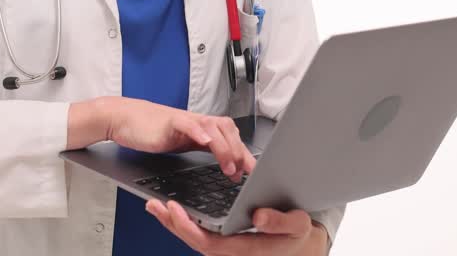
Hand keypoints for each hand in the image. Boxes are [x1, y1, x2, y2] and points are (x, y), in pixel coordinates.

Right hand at [103, 97, 255, 181]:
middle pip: (227, 130)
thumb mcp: (181, 143)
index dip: (243, 152)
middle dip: (239, 151)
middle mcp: (196, 122)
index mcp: (201, 129)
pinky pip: (187, 124)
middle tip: (244, 172)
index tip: (253, 171)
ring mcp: (184, 121)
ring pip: (213, 127)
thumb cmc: (150, 131)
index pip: (230, 137)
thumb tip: (223, 167)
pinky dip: (199, 131)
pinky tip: (206, 140)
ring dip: (224, 146)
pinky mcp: (169, 122)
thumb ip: (201, 150)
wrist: (124, 118)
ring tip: (229, 165)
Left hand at [145, 199, 326, 255]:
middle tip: (155, 204)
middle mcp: (231, 252)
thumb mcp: (297, 225)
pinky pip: (198, 234)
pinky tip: (172, 211)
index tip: (174, 209)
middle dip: (172, 223)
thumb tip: (258, 216)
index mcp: (245, 248)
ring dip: (173, 223)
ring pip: (193, 238)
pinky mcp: (223, 242)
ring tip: (155, 205)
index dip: (188, 228)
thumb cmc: (297, 236)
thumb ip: (280, 222)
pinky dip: (182, 222)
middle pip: (193, 241)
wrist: (301, 247)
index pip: (208, 242)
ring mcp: (225, 248)